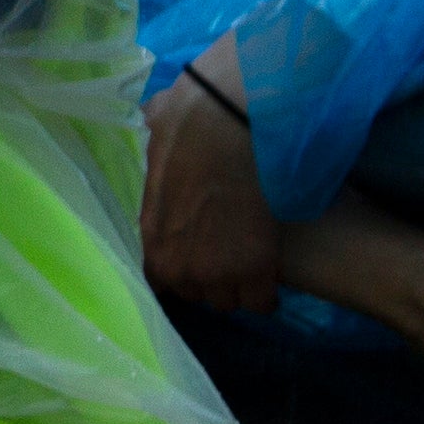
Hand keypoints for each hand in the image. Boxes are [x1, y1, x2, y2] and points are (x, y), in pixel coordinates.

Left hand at [142, 47, 283, 317]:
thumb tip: (151, 120)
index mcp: (151, 238)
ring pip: (229, 302)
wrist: (226, 128)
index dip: (184, 269)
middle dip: (212, 280)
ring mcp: (216, 271)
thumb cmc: (187, 125)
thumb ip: (153, 150)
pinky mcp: (255, 270)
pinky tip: (272, 276)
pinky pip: (261, 303)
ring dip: (239, 288)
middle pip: (197, 293)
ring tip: (252, 268)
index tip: (201, 257)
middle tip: (231, 260)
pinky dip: (268, 294)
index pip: (162, 280)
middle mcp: (178, 264)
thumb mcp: (154, 142)